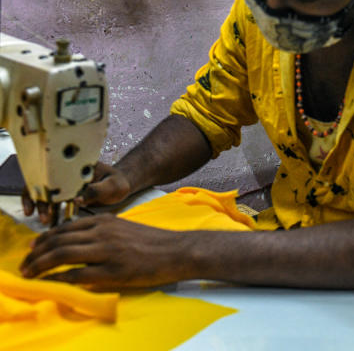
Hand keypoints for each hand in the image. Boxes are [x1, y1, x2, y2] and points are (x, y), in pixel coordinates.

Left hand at [20, 214, 189, 289]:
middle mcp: (103, 232)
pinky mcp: (114, 270)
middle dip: (36, 254)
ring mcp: (107, 251)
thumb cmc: (152, 241)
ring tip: (30, 274)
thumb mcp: (123, 228)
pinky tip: (52, 283)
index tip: (32, 249)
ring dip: (41, 266)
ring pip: (63, 255)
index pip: (63, 228)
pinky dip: (60, 278)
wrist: (177, 250)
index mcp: (104, 221)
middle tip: (25, 265)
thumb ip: (100, 232)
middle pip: (58, 241)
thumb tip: (75, 242)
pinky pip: (78, 274)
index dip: (43, 239)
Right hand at [23, 162, 132, 225]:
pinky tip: (47, 221)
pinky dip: (44, 209)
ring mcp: (64, 182)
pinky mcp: (62, 193)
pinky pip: (49, 200)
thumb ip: (96, 191)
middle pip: (45, 181)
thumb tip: (76, 199)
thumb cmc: (118, 183)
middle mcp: (68, 171)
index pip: (58, 172)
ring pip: (43, 191)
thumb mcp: (113, 186)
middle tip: (45, 217)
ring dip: (40, 205)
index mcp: (79, 165)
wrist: (119, 187)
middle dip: (40, 199)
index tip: (47, 200)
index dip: (47, 185)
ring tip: (45, 221)